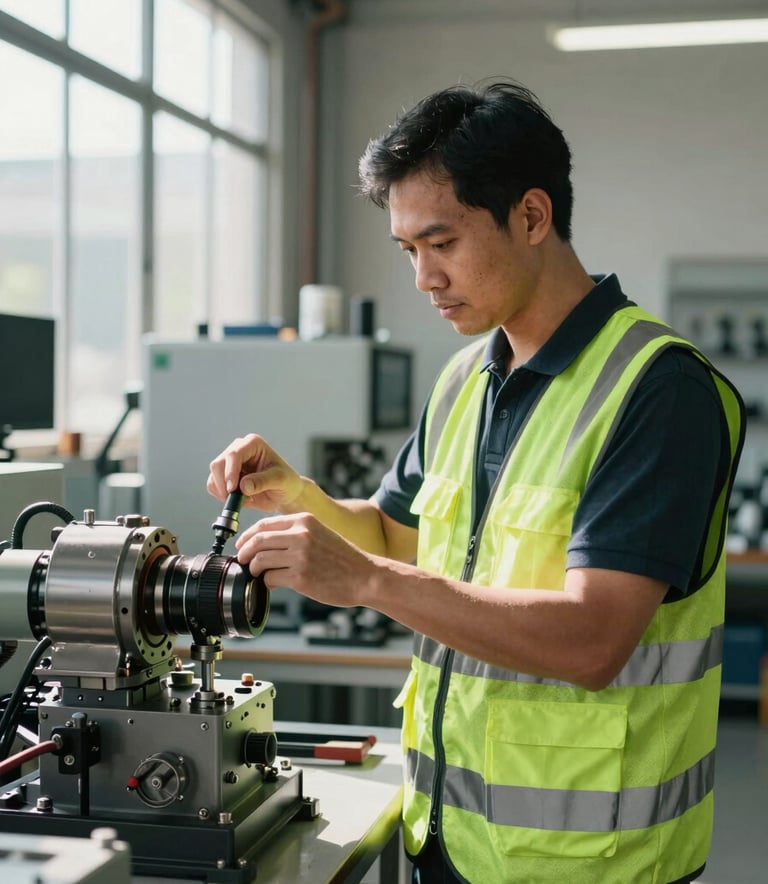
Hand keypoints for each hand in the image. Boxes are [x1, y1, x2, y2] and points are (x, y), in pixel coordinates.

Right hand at [207, 433, 303, 512]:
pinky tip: (240, 499)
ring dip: (224, 492)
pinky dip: (223, 496)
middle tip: (237, 499)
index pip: (234, 454)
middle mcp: (238, 450)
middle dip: (225, 484)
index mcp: (252, 444)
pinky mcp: (224, 476)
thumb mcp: (280, 480)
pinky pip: (213, 486)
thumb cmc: (286, 482)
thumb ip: (262, 481)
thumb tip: (243, 486)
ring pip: (214, 476)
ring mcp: (229, 463)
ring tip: (246, 499)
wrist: (284, 493)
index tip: (233, 489)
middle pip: (218, 464)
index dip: (230, 472)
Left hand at [235, 512, 372, 607]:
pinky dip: (267, 583)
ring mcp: (300, 556)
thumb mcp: (320, 533)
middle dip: (245, 553)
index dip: (247, 536)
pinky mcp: (300, 577)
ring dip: (254, 570)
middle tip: (242, 562)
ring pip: (260, 561)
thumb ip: (295, 533)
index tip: (242, 546)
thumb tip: (263, 543)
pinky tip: (273, 584)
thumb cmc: (342, 558)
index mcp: (304, 520)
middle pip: (258, 541)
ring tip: (258, 575)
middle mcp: (301, 535)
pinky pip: (270, 579)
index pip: (264, 524)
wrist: (366, 575)